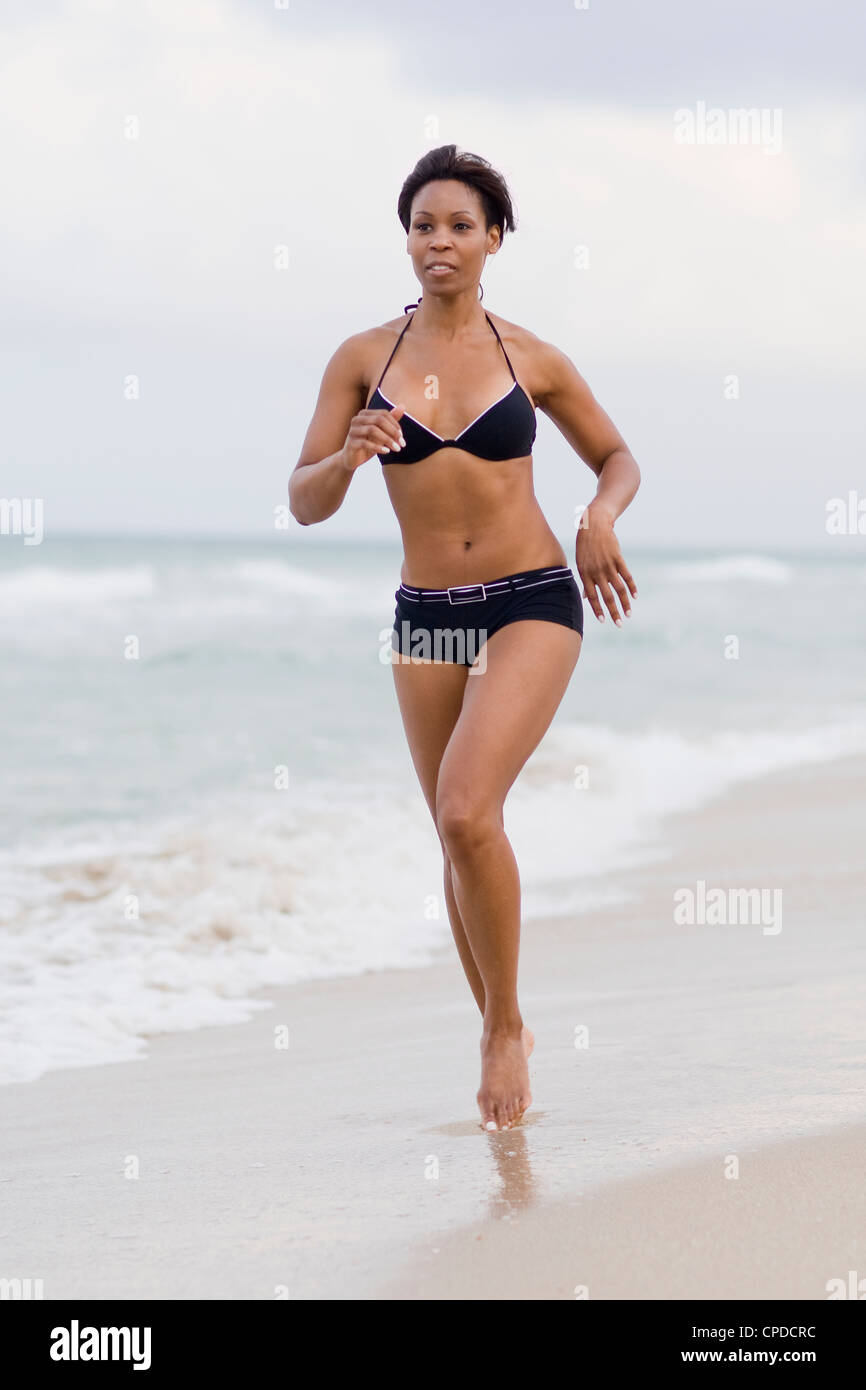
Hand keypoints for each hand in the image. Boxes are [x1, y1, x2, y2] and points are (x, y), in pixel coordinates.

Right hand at [341, 404, 406, 471]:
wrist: (352, 458)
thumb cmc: (368, 443)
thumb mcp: (381, 432)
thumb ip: (391, 419)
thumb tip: (403, 406)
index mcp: (364, 414)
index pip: (383, 414)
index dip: (395, 424)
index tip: (402, 437)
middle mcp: (357, 419)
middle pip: (378, 420)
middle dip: (393, 432)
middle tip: (402, 444)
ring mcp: (352, 430)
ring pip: (372, 430)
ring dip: (387, 440)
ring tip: (397, 449)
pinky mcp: (350, 443)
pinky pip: (365, 443)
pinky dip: (378, 447)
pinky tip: (386, 452)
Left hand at [576, 501, 636, 624]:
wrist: (594, 525)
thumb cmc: (585, 546)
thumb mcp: (581, 563)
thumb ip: (585, 581)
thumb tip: (586, 597)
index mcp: (586, 574)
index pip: (593, 597)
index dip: (598, 609)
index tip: (604, 620)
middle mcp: (597, 572)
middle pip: (607, 596)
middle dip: (613, 612)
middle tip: (619, 624)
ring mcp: (608, 565)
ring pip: (619, 588)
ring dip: (625, 603)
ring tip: (629, 614)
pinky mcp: (618, 558)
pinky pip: (627, 576)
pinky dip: (632, 587)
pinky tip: (635, 596)